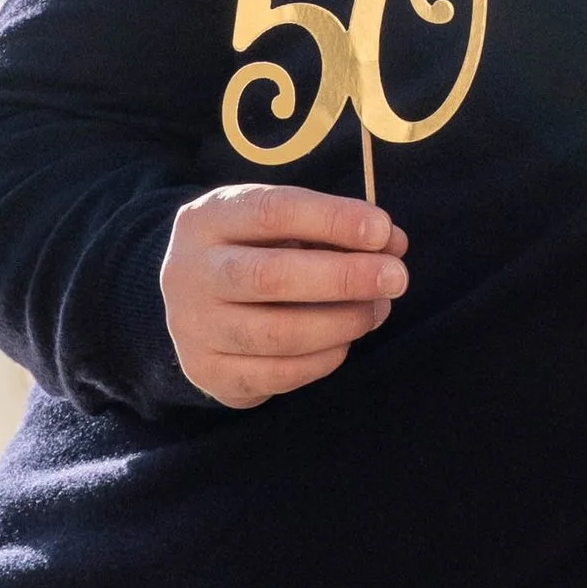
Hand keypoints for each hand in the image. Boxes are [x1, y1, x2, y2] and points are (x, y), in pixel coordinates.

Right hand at [160, 181, 407, 409]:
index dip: (332, 219)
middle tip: (396, 278)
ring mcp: (193, 327)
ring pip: (276, 334)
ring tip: (376, 310)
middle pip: (271, 277)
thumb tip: (392, 243)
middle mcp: (190, 272)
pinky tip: (344, 342)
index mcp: (208, 219)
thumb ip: (333, 229)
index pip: (272, 212)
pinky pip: (275, 375)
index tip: (381, 229)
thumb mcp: (281, 225)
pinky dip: (322, 360)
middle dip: (344, 277)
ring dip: (340, 323)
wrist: (191, 301)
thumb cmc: (252, 249)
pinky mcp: (207, 373)